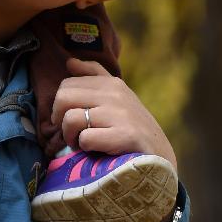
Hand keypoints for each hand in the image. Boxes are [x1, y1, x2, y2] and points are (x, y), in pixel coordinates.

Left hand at [51, 57, 177, 170]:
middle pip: (63, 97)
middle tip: (71, 133)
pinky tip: (94, 152)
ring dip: (70, 136)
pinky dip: (85, 148)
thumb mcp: (117, 97)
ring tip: (79, 144)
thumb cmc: (133, 128)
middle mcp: (116, 93)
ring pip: (71, 118)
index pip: (67, 84)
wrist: (161, 159)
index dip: (60, 104)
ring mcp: (121, 114)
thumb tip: (69, 62)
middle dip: (59, 119)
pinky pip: (86, 138)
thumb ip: (94, 77)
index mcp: (112, 82)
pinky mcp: (125, 136)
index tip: (69, 118)